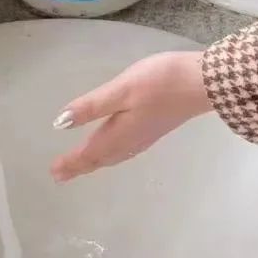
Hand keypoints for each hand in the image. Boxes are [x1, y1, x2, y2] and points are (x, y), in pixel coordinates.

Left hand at [50, 51, 211, 181]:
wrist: (203, 84)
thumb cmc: (161, 83)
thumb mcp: (121, 90)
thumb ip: (91, 106)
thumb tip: (60, 124)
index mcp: (119, 134)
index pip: (89, 153)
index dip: (71, 162)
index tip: (54, 172)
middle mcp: (131, 141)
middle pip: (100, 157)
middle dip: (81, 165)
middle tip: (61, 175)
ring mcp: (145, 136)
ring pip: (113, 154)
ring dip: (96, 160)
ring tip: (82, 164)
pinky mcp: (155, 128)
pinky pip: (125, 149)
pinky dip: (111, 152)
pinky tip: (115, 146)